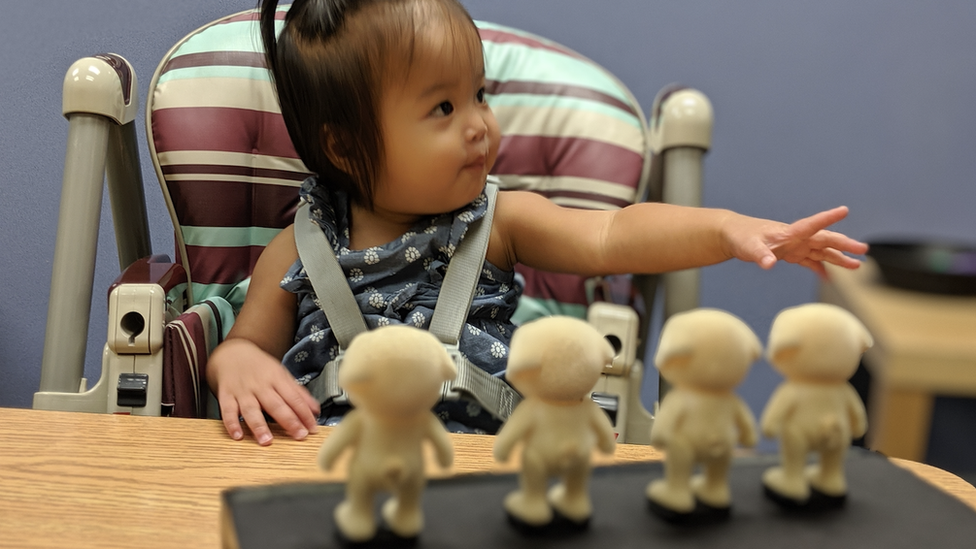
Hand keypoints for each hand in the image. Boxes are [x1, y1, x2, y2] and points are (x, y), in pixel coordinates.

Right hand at [209, 338, 319, 444]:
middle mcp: (260, 385)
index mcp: (276, 378)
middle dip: (289, 421)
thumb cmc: (260, 368)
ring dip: (259, 426)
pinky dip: (231, 424)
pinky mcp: (226, 396)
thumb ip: (298, 393)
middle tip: (299, 436)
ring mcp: (242, 391)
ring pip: (251, 410)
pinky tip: (237, 435)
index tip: (312, 429)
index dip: (304, 414)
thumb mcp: (282, 375)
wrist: (232, 354)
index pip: (294, 398)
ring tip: (267, 440)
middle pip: (275, 404)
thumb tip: (315, 410)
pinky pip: (227, 411)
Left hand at [723, 206, 867, 277]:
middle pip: (825, 239)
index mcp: (789, 232)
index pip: (812, 224)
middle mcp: (796, 238)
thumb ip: (760, 256)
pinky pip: (810, 261)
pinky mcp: (790, 254)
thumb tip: (768, 265)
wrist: (733, 235)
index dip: (828, 218)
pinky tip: (830, 277)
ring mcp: (795, 246)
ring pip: (822, 251)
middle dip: (844, 244)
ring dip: (839, 258)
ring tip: (857, 265)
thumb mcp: (749, 248)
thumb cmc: (741, 238)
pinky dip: (820, 269)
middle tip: (864, 250)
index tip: (844, 210)